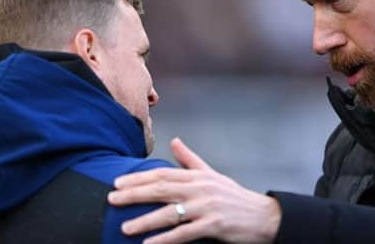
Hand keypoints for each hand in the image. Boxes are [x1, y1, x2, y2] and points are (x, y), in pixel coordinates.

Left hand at [107, 138, 280, 243]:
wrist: (263, 216)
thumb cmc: (234, 197)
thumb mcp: (213, 175)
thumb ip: (190, 160)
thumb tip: (174, 141)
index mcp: (198, 176)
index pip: (163, 173)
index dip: (139, 177)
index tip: (117, 182)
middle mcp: (200, 189)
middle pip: (162, 189)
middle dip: (134, 194)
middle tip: (111, 199)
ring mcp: (207, 207)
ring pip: (170, 213)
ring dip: (145, 220)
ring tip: (125, 227)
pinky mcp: (214, 226)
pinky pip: (184, 234)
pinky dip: (165, 239)